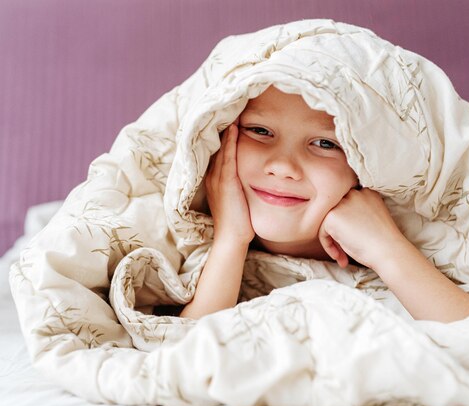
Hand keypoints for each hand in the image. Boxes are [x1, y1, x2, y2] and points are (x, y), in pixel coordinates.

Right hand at [206, 121, 254, 245]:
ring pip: (220, 147)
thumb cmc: (239, 221)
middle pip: (215, 144)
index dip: (222, 133)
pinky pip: (227, 156)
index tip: (230, 115)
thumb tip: (256, 173)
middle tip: (228, 104)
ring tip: (232, 109)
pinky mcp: (225, 182)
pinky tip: (234, 127)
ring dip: (225, 128)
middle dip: (221, 125)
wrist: (232, 239)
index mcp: (214, 178)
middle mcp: (212, 175)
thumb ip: (241, 183)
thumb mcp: (238, 197)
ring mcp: (217, 178)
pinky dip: (230, 141)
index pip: (218, 150)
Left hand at [318, 188, 407, 269]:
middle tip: (345, 250)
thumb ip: (355, 215)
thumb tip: (336, 224)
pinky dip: (328, 246)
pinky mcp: (332, 215)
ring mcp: (342, 203)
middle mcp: (354, 193)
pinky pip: (322, 232)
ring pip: (327, 222)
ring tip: (343, 257)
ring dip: (333, 241)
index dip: (347, 225)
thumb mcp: (371, 220)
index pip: (347, 206)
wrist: (388, 251)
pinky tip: (340, 256)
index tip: (353, 240)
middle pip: (336, 213)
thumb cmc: (383, 242)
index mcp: (366, 193)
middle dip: (338, 232)